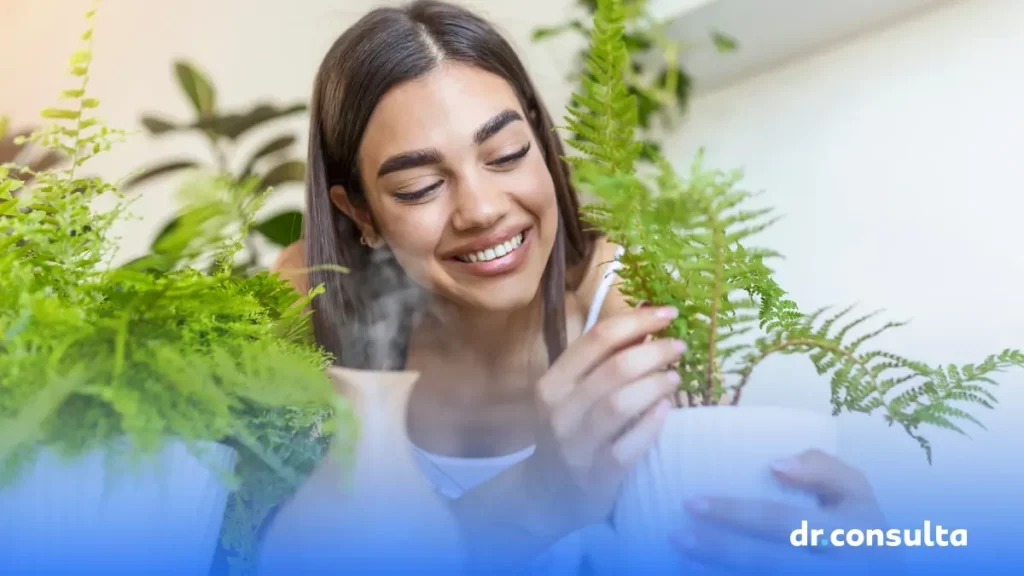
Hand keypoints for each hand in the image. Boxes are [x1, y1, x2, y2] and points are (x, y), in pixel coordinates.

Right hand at [523, 305, 686, 536]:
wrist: (546, 494)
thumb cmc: (569, 432)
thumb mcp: (573, 394)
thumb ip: (603, 360)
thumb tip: (647, 318)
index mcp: (552, 383)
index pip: (596, 339)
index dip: (636, 320)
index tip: (667, 312)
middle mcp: (560, 411)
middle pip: (614, 368)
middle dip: (654, 351)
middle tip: (679, 346)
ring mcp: (577, 446)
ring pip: (621, 404)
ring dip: (656, 384)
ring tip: (675, 377)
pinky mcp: (597, 477)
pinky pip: (630, 445)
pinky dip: (652, 424)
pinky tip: (666, 410)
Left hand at [672, 449, 901, 571]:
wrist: (882, 572)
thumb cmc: (863, 531)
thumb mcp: (858, 495)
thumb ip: (824, 470)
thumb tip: (775, 465)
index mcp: (848, 533)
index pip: (783, 521)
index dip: (735, 513)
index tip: (691, 502)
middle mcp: (838, 567)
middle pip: (767, 559)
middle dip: (717, 548)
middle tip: (676, 536)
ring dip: (718, 573)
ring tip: (682, 559)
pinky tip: (700, 575)